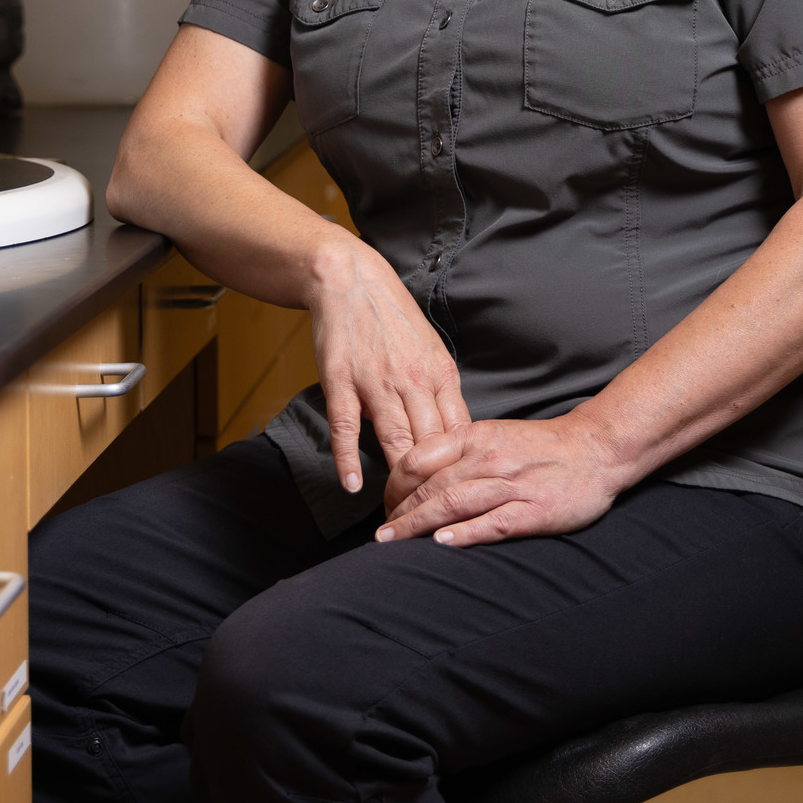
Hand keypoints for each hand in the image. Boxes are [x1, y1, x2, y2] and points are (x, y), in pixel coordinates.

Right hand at [307, 233, 468, 494]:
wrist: (351, 280)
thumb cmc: (393, 320)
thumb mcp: (431, 352)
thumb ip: (442, 394)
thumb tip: (457, 439)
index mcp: (441, 374)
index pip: (459, 435)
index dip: (460, 472)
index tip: (460, 501)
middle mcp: (414, 380)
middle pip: (431, 445)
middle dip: (433, 487)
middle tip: (430, 522)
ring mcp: (376, 381)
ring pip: (396, 439)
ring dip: (398, 482)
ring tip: (397, 515)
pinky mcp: (341, 381)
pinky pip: (347, 426)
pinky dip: (349, 458)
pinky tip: (352, 484)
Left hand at [376, 413, 630, 547]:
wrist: (597, 448)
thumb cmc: (543, 446)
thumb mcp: (495, 436)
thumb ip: (458, 452)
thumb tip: (417, 474)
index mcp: (476, 438)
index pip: (419, 458)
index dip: (394, 484)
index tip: (384, 505)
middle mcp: (489, 459)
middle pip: (431, 486)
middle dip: (399, 512)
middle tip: (381, 535)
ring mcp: (512, 485)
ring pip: (454, 503)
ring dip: (418, 525)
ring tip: (393, 543)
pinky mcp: (533, 511)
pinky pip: (493, 522)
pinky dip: (466, 533)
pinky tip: (443, 544)